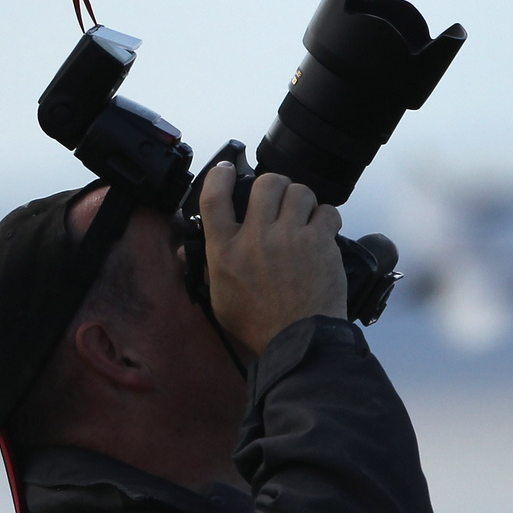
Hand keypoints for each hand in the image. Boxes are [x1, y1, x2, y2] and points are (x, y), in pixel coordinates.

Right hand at [198, 165, 347, 356]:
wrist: (298, 342)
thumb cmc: (258, 324)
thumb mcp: (220, 298)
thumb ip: (206, 268)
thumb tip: (185, 251)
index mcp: (225, 251)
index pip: (214, 198)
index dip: (219, 176)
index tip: (227, 169)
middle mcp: (255, 238)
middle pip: (265, 183)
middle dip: (274, 185)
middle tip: (278, 198)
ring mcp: (289, 237)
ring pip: (299, 191)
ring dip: (301, 200)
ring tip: (302, 216)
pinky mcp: (319, 242)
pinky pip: (326, 210)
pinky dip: (326, 217)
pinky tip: (322, 231)